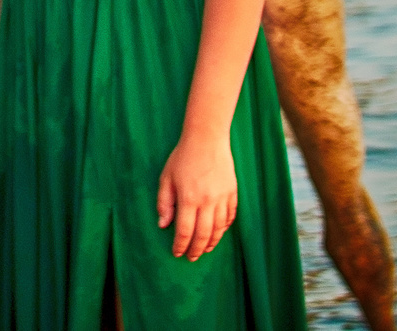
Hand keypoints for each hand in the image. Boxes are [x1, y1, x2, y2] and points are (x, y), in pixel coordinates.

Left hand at [156, 130, 238, 259]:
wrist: (207, 139)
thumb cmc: (183, 157)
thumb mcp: (166, 178)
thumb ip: (164, 202)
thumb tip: (163, 225)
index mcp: (188, 199)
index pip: (184, 231)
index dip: (180, 246)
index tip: (177, 253)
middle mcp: (207, 202)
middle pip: (203, 235)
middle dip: (196, 250)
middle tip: (192, 258)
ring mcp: (222, 198)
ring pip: (219, 229)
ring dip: (212, 242)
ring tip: (205, 250)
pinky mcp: (232, 193)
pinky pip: (230, 217)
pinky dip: (224, 228)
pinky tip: (218, 233)